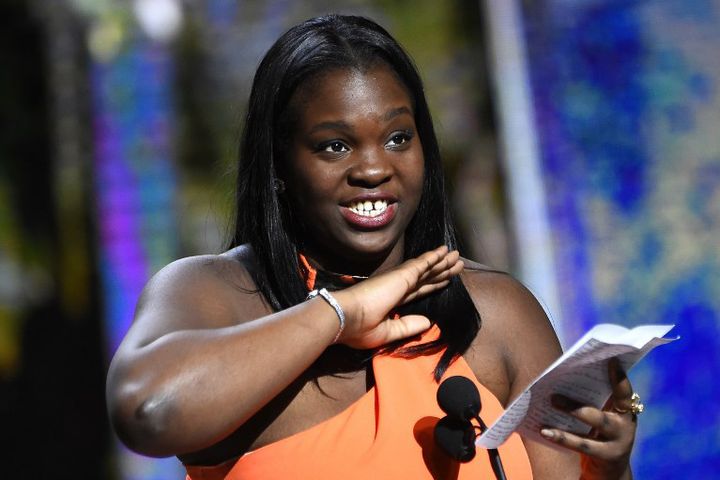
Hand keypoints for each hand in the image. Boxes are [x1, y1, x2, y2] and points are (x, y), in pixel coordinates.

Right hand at [334, 245, 462, 348]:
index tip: (445, 281)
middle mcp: (398, 287)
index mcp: (393, 301)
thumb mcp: (387, 333)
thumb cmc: (359, 328)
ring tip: (456, 256)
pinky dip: (434, 257)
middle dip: (442, 271)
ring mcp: (400, 279)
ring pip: (427, 268)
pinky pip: (423, 264)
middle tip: (457, 263)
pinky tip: (444, 251)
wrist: (345, 317)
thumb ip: (408, 326)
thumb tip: (427, 322)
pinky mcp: (402, 275)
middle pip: (426, 277)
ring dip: (442, 261)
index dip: (432, 284)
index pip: (418, 290)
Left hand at [540, 358, 636, 479]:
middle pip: (600, 417)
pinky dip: (560, 437)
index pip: (624, 393)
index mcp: (625, 412)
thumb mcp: (603, 415)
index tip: (611, 361)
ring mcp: (616, 445)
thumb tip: (564, 376)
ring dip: (566, 423)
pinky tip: (544, 431)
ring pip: (588, 435)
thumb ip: (593, 398)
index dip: (620, 378)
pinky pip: (580, 446)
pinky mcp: (605, 458)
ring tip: (548, 411)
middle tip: (553, 396)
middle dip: (576, 407)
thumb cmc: (600, 433)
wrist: (611, 472)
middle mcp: (624, 428)